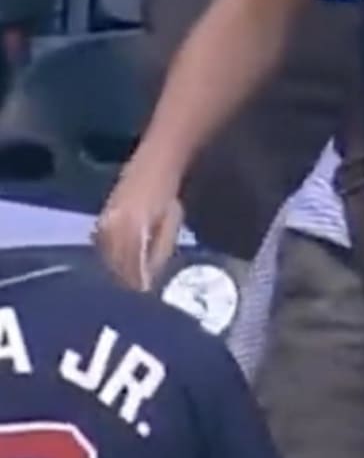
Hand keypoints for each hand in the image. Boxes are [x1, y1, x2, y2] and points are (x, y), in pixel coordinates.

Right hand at [93, 160, 184, 289]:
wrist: (153, 165)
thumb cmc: (168, 194)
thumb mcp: (171, 222)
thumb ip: (159, 251)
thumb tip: (148, 280)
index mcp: (132, 229)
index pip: (131, 267)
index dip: (138, 283)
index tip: (144, 293)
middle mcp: (112, 228)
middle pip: (115, 266)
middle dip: (126, 279)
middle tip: (138, 290)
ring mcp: (102, 225)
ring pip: (107, 259)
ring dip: (117, 270)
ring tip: (131, 279)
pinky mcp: (98, 222)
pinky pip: (102, 248)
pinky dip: (111, 257)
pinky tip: (122, 262)